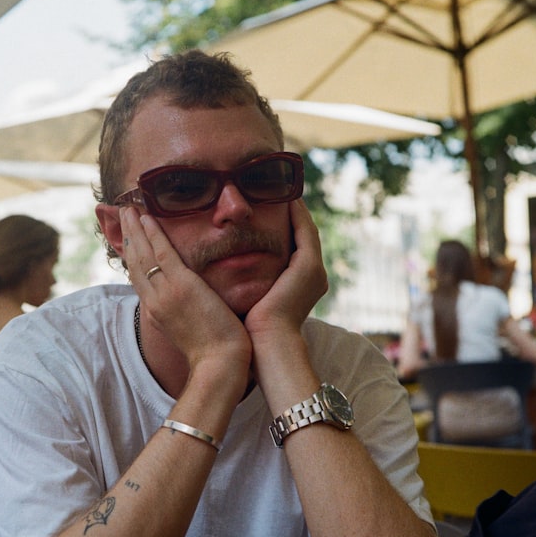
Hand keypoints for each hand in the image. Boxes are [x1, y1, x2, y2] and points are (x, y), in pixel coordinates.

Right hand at [120, 206, 251, 379]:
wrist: (220, 365)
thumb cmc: (215, 354)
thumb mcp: (193, 334)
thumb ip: (188, 316)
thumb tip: (193, 308)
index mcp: (158, 313)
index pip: (140, 280)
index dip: (133, 257)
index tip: (129, 240)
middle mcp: (155, 302)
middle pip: (135, 264)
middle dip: (128, 238)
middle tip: (123, 215)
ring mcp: (165, 294)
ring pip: (143, 255)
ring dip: (135, 229)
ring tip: (129, 209)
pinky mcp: (181, 287)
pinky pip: (162, 254)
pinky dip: (152, 234)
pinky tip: (147, 219)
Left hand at [244, 200, 327, 339]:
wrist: (264, 345)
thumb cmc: (250, 329)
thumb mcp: (249, 299)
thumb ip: (245, 283)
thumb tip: (221, 270)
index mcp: (301, 285)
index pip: (294, 247)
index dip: (286, 226)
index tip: (268, 206)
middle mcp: (313, 276)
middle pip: (303, 236)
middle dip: (293, 215)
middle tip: (280, 193)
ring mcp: (314, 271)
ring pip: (306, 230)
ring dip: (296, 209)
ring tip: (283, 191)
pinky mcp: (308, 267)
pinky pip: (304, 231)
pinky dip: (296, 214)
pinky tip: (286, 199)